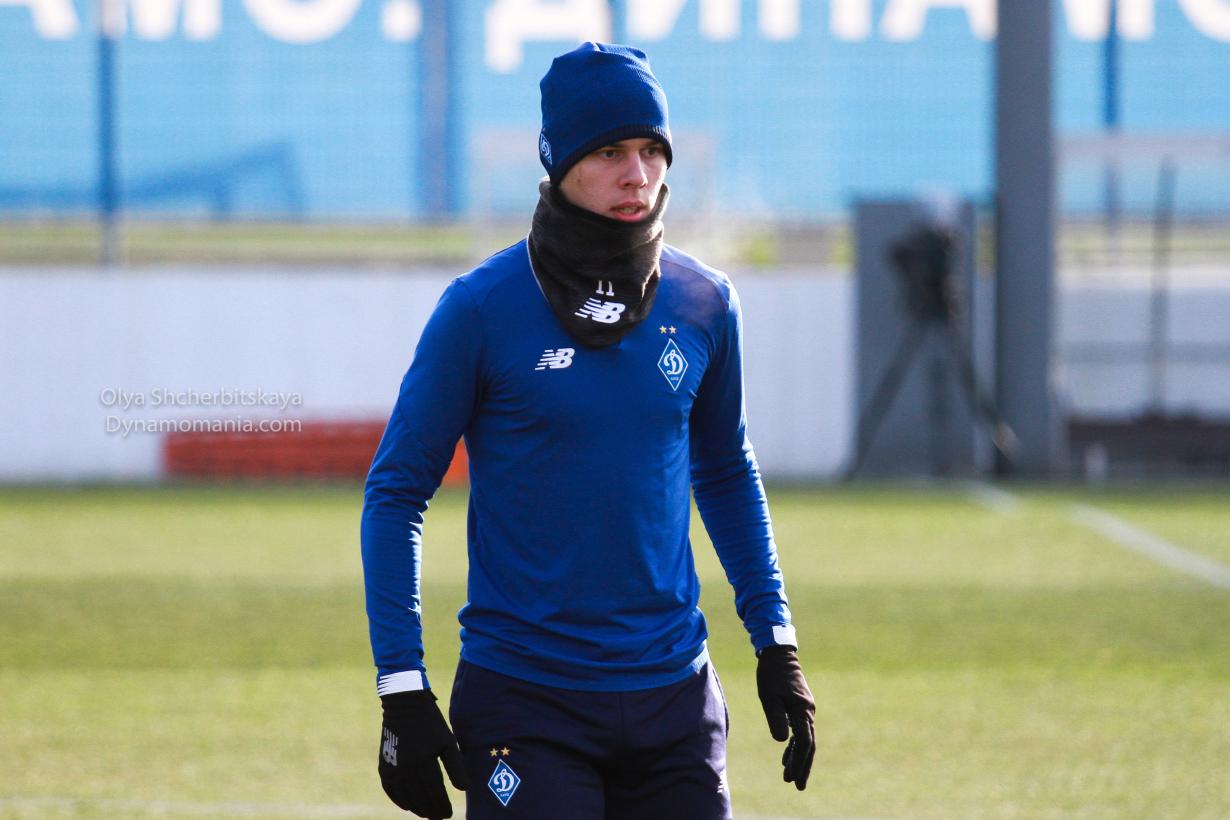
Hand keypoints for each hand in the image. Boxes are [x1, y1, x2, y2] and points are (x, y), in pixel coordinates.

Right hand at [379, 689, 468, 817]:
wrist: (404, 705)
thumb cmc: (431, 723)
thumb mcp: (448, 742)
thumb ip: (456, 766)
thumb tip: (464, 789)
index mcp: (424, 762)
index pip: (434, 793)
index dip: (441, 806)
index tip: (448, 815)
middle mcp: (406, 768)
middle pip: (420, 798)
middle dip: (430, 811)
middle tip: (439, 818)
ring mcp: (393, 767)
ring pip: (404, 797)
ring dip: (416, 808)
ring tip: (426, 814)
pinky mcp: (383, 765)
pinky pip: (390, 789)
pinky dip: (398, 800)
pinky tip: (407, 806)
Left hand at [756, 645, 815, 789]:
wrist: (779, 654)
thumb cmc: (771, 674)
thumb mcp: (769, 696)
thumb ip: (776, 717)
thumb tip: (783, 741)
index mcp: (802, 710)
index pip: (805, 742)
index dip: (800, 761)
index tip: (793, 777)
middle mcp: (808, 712)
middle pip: (809, 745)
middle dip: (803, 766)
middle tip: (798, 786)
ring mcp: (806, 709)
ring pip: (806, 739)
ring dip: (798, 758)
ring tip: (790, 777)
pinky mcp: (800, 707)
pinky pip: (801, 731)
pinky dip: (795, 745)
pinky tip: (786, 755)